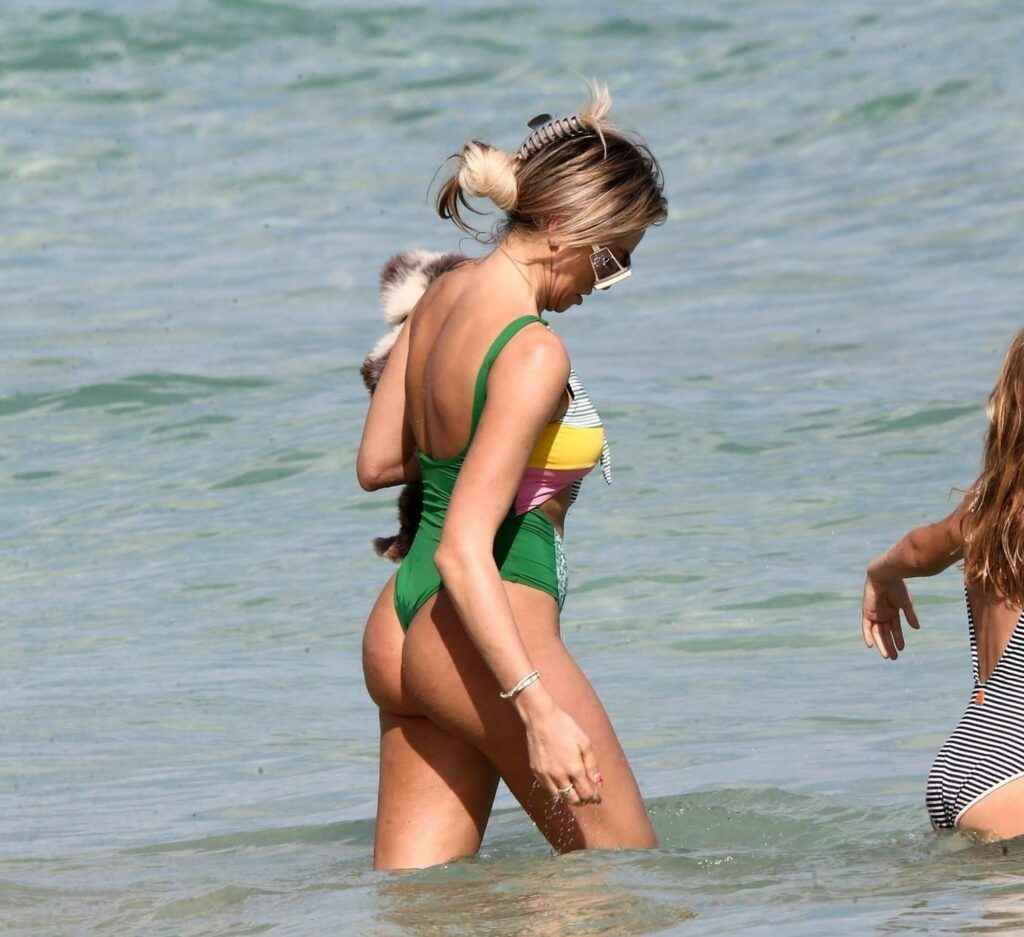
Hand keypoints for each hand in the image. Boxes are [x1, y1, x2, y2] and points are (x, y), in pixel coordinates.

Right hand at [514, 687, 602, 805]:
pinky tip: (561, 782)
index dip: (594, 797)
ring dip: (569, 796)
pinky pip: (547, 788)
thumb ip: (592, 764)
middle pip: (573, 799)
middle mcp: (559, 775)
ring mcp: (546, 774)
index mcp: (574, 768)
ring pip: (559, 797)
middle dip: (582, 800)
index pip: (586, 793)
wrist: (540, 718)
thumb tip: (599, 782)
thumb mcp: (584, 742)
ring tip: (575, 791)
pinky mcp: (536, 771)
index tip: (597, 798)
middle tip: (587, 796)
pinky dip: (556, 790)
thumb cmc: (565, 726)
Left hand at [861, 568, 919, 659]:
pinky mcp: (867, 612)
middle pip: (886, 633)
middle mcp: (883, 614)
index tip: (902, 649)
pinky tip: (871, 646)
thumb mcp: (906, 603)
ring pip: (877, 633)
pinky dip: (868, 636)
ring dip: (881, 644)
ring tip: (887, 656)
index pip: (895, 629)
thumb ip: (910, 615)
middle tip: (894, 658)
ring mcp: (875, 613)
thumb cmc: (897, 587)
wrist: (886, 576)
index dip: (898, 639)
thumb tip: (917, 628)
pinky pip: (866, 627)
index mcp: (893, 611)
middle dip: (889, 645)